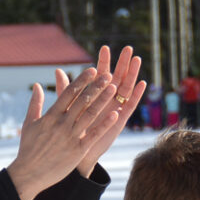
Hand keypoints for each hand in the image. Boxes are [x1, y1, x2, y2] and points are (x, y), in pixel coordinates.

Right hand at [6, 58, 120, 199]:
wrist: (29, 173)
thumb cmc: (28, 148)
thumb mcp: (29, 123)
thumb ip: (35, 103)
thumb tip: (37, 85)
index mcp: (51, 116)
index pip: (69, 93)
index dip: (82, 80)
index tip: (92, 70)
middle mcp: (62, 123)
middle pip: (82, 101)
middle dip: (96, 87)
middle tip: (108, 75)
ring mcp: (70, 136)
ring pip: (90, 114)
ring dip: (102, 100)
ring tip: (114, 88)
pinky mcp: (77, 150)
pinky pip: (94, 134)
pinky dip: (104, 124)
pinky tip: (115, 114)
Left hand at [78, 46, 146, 176]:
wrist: (75, 152)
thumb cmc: (70, 129)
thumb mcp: (67, 106)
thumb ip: (66, 89)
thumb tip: (57, 70)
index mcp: (94, 95)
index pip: (100, 74)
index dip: (103, 62)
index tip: (104, 48)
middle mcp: (106, 99)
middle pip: (117, 77)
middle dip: (122, 63)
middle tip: (127, 48)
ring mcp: (115, 109)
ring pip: (126, 88)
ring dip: (132, 74)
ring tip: (137, 60)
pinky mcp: (120, 120)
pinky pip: (130, 106)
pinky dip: (136, 94)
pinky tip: (142, 83)